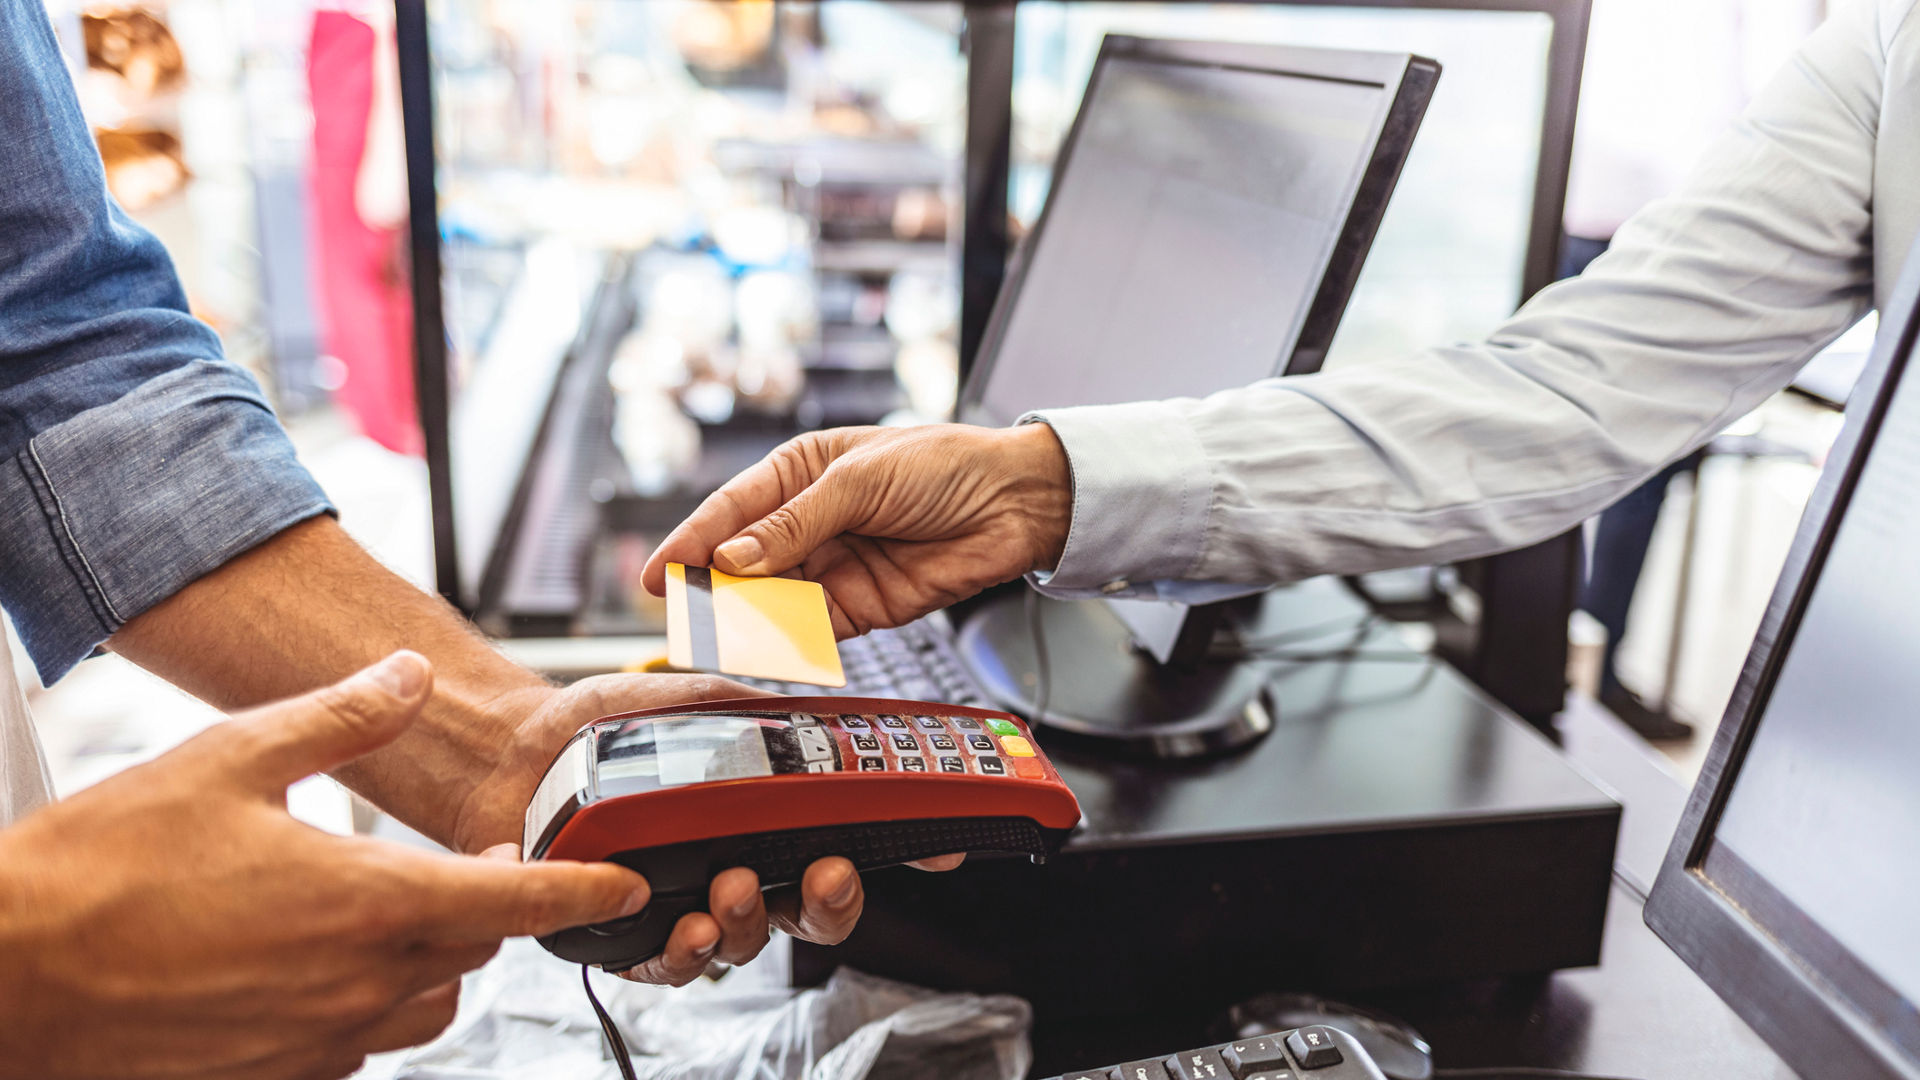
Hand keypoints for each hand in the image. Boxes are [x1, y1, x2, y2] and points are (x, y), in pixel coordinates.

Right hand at [0, 652, 651, 1079]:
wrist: (7, 976)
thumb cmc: (102, 870)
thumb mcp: (231, 760)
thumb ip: (340, 719)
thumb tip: (409, 678)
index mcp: (363, 904)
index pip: (511, 901)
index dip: (579, 892)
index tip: (620, 887)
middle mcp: (353, 985)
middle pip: (474, 953)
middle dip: (487, 907)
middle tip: (464, 862)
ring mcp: (315, 1044)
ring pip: (424, 1009)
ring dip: (430, 962)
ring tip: (387, 913)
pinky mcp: (272, 1078)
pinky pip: (356, 1047)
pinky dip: (365, 1004)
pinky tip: (312, 963)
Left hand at [448, 672, 919, 985]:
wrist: (513, 747)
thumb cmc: (599, 723)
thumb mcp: (694, 699)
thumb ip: (757, 711)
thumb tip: (821, 713)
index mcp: (762, 813)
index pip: (844, 838)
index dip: (899, 848)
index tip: (940, 846)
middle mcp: (733, 862)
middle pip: (811, 911)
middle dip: (834, 903)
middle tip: (826, 874)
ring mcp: (683, 899)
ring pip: (747, 941)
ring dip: (754, 923)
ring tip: (734, 888)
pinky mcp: (626, 927)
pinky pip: (669, 962)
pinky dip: (686, 952)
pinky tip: (690, 926)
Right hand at [642, 423, 1072, 636]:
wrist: (1016, 502)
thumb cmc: (944, 465)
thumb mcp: (860, 479)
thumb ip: (795, 523)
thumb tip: (734, 557)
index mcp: (800, 472)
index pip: (731, 509)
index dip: (690, 540)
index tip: (657, 575)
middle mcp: (808, 521)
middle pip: (742, 560)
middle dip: (712, 588)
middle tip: (681, 617)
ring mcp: (832, 567)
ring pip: (771, 600)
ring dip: (746, 619)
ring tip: (718, 638)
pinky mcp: (860, 608)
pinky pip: (812, 630)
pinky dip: (789, 643)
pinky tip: (770, 650)